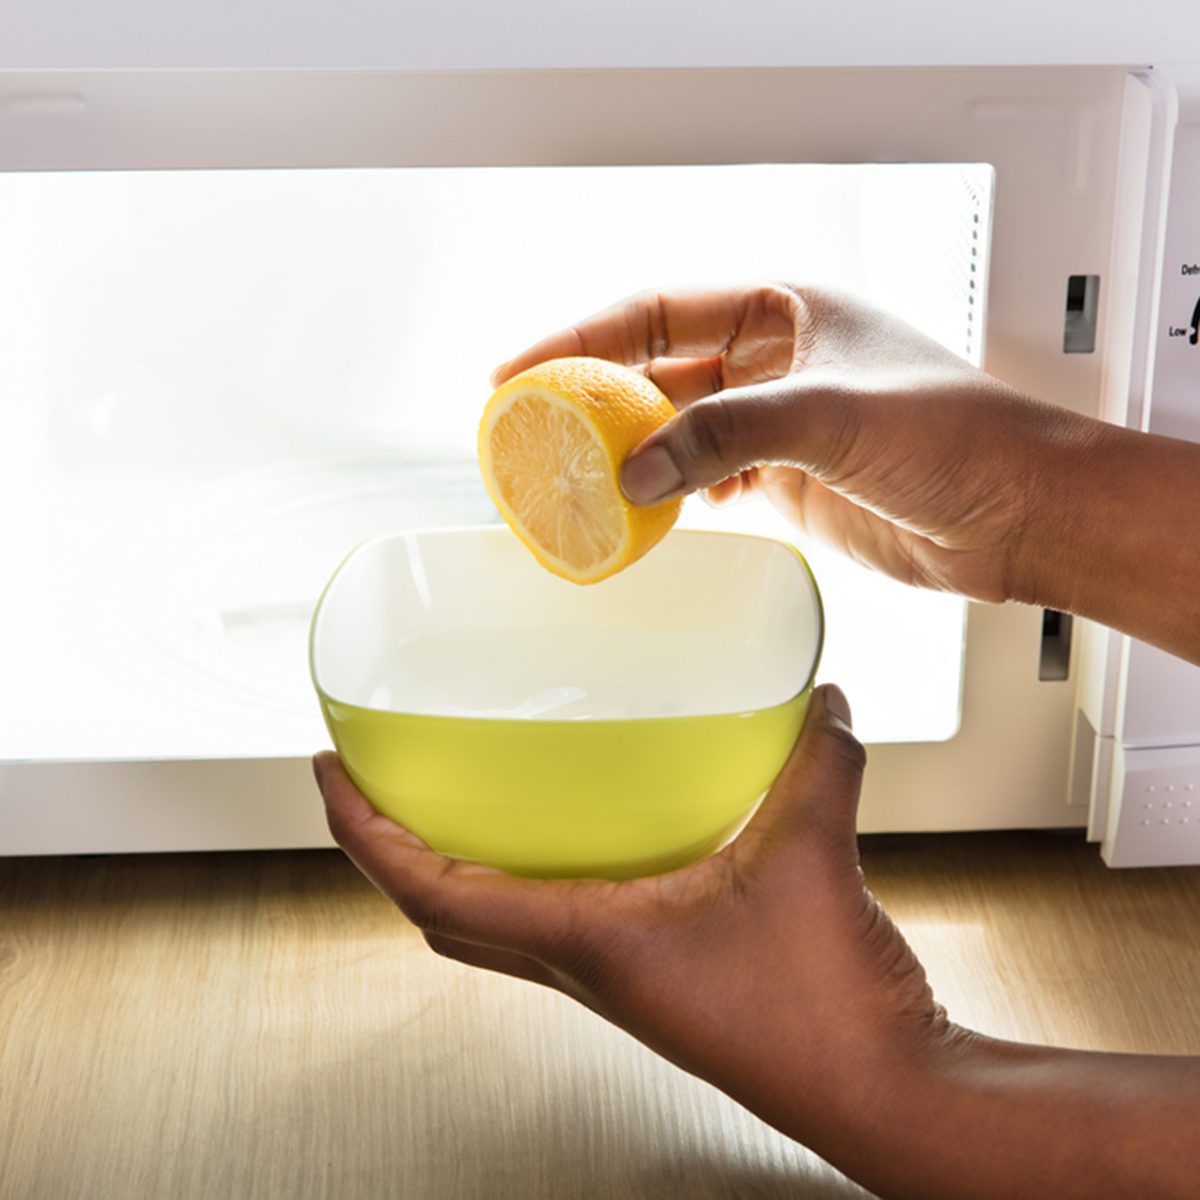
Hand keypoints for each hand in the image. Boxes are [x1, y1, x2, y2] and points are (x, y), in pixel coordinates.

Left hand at [316, 686, 1199, 1198]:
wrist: (879, 1092)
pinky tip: (567, 836)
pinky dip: (522, 880)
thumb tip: (816, 701)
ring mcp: (609, 981)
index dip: (365, 832)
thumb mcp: (811, 857)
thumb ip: (815, 762)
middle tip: (366, 782)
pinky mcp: (647, 980)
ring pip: (486, 929)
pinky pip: (550, 926)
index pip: (432, 889)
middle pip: (438, 913)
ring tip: (438, 802)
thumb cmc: (826, 1012)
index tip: (327, 772)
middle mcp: (581, 968)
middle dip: (383, 849)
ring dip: (443, 869)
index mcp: (589, 943)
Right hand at [491, 284, 1103, 605]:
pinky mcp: (787, 479)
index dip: (582, 337)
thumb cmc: (958, 436)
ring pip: (678, 430)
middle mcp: (775, 359)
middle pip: (658, 371)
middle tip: (530, 430)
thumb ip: (727, 435)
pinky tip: (641, 511)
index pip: (657, 311)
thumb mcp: (831, 415)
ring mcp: (778, 422)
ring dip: (630, 454)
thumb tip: (638, 473)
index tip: (521, 368)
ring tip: (570, 478)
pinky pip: (706, 479)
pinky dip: (670, 495)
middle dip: (594, 400)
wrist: (1018, 514)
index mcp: (784, 308)